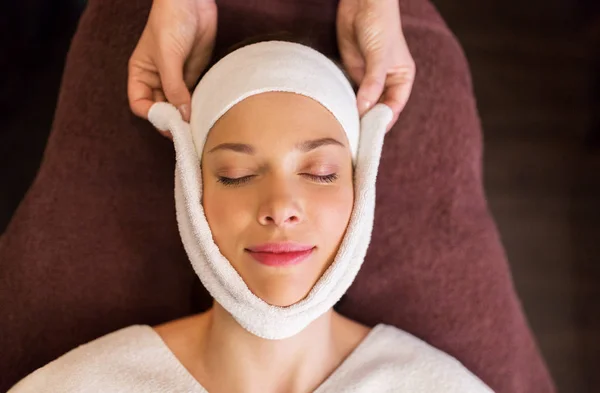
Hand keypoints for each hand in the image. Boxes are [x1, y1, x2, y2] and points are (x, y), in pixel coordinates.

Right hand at [128, 0, 216, 136]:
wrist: (192, 2)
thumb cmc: (170, 22)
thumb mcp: (168, 57)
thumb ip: (174, 87)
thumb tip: (183, 116)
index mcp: (141, 74)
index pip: (140, 104)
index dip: (152, 115)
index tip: (169, 123)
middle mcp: (157, 79)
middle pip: (160, 109)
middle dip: (172, 121)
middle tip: (187, 132)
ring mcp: (176, 78)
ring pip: (178, 106)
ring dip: (186, 116)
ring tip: (197, 127)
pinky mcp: (193, 75)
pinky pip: (194, 97)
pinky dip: (198, 107)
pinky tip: (205, 113)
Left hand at [337, 0, 415, 130]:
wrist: (361, 4)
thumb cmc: (380, 25)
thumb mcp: (379, 56)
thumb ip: (372, 82)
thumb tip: (364, 108)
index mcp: (401, 79)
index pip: (394, 107)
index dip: (383, 121)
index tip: (370, 133)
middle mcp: (386, 83)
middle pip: (378, 109)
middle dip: (367, 121)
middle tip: (354, 136)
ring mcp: (368, 79)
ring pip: (363, 104)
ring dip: (355, 115)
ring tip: (344, 130)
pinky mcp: (352, 74)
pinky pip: (349, 94)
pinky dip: (345, 104)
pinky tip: (337, 114)